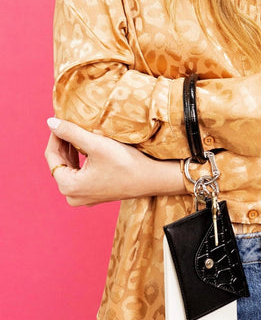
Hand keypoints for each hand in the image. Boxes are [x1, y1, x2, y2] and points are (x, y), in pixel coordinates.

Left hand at [45, 118, 185, 205]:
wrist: (151, 179)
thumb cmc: (126, 163)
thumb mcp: (96, 144)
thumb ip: (70, 132)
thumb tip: (50, 122)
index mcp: (68, 186)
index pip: (52, 156)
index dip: (56, 136)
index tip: (61, 120)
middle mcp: (72, 197)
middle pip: (59, 164)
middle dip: (64, 144)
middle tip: (70, 125)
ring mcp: (83, 198)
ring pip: (70, 170)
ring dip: (72, 152)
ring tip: (79, 135)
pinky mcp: (94, 196)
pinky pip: (80, 176)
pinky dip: (81, 162)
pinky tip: (88, 149)